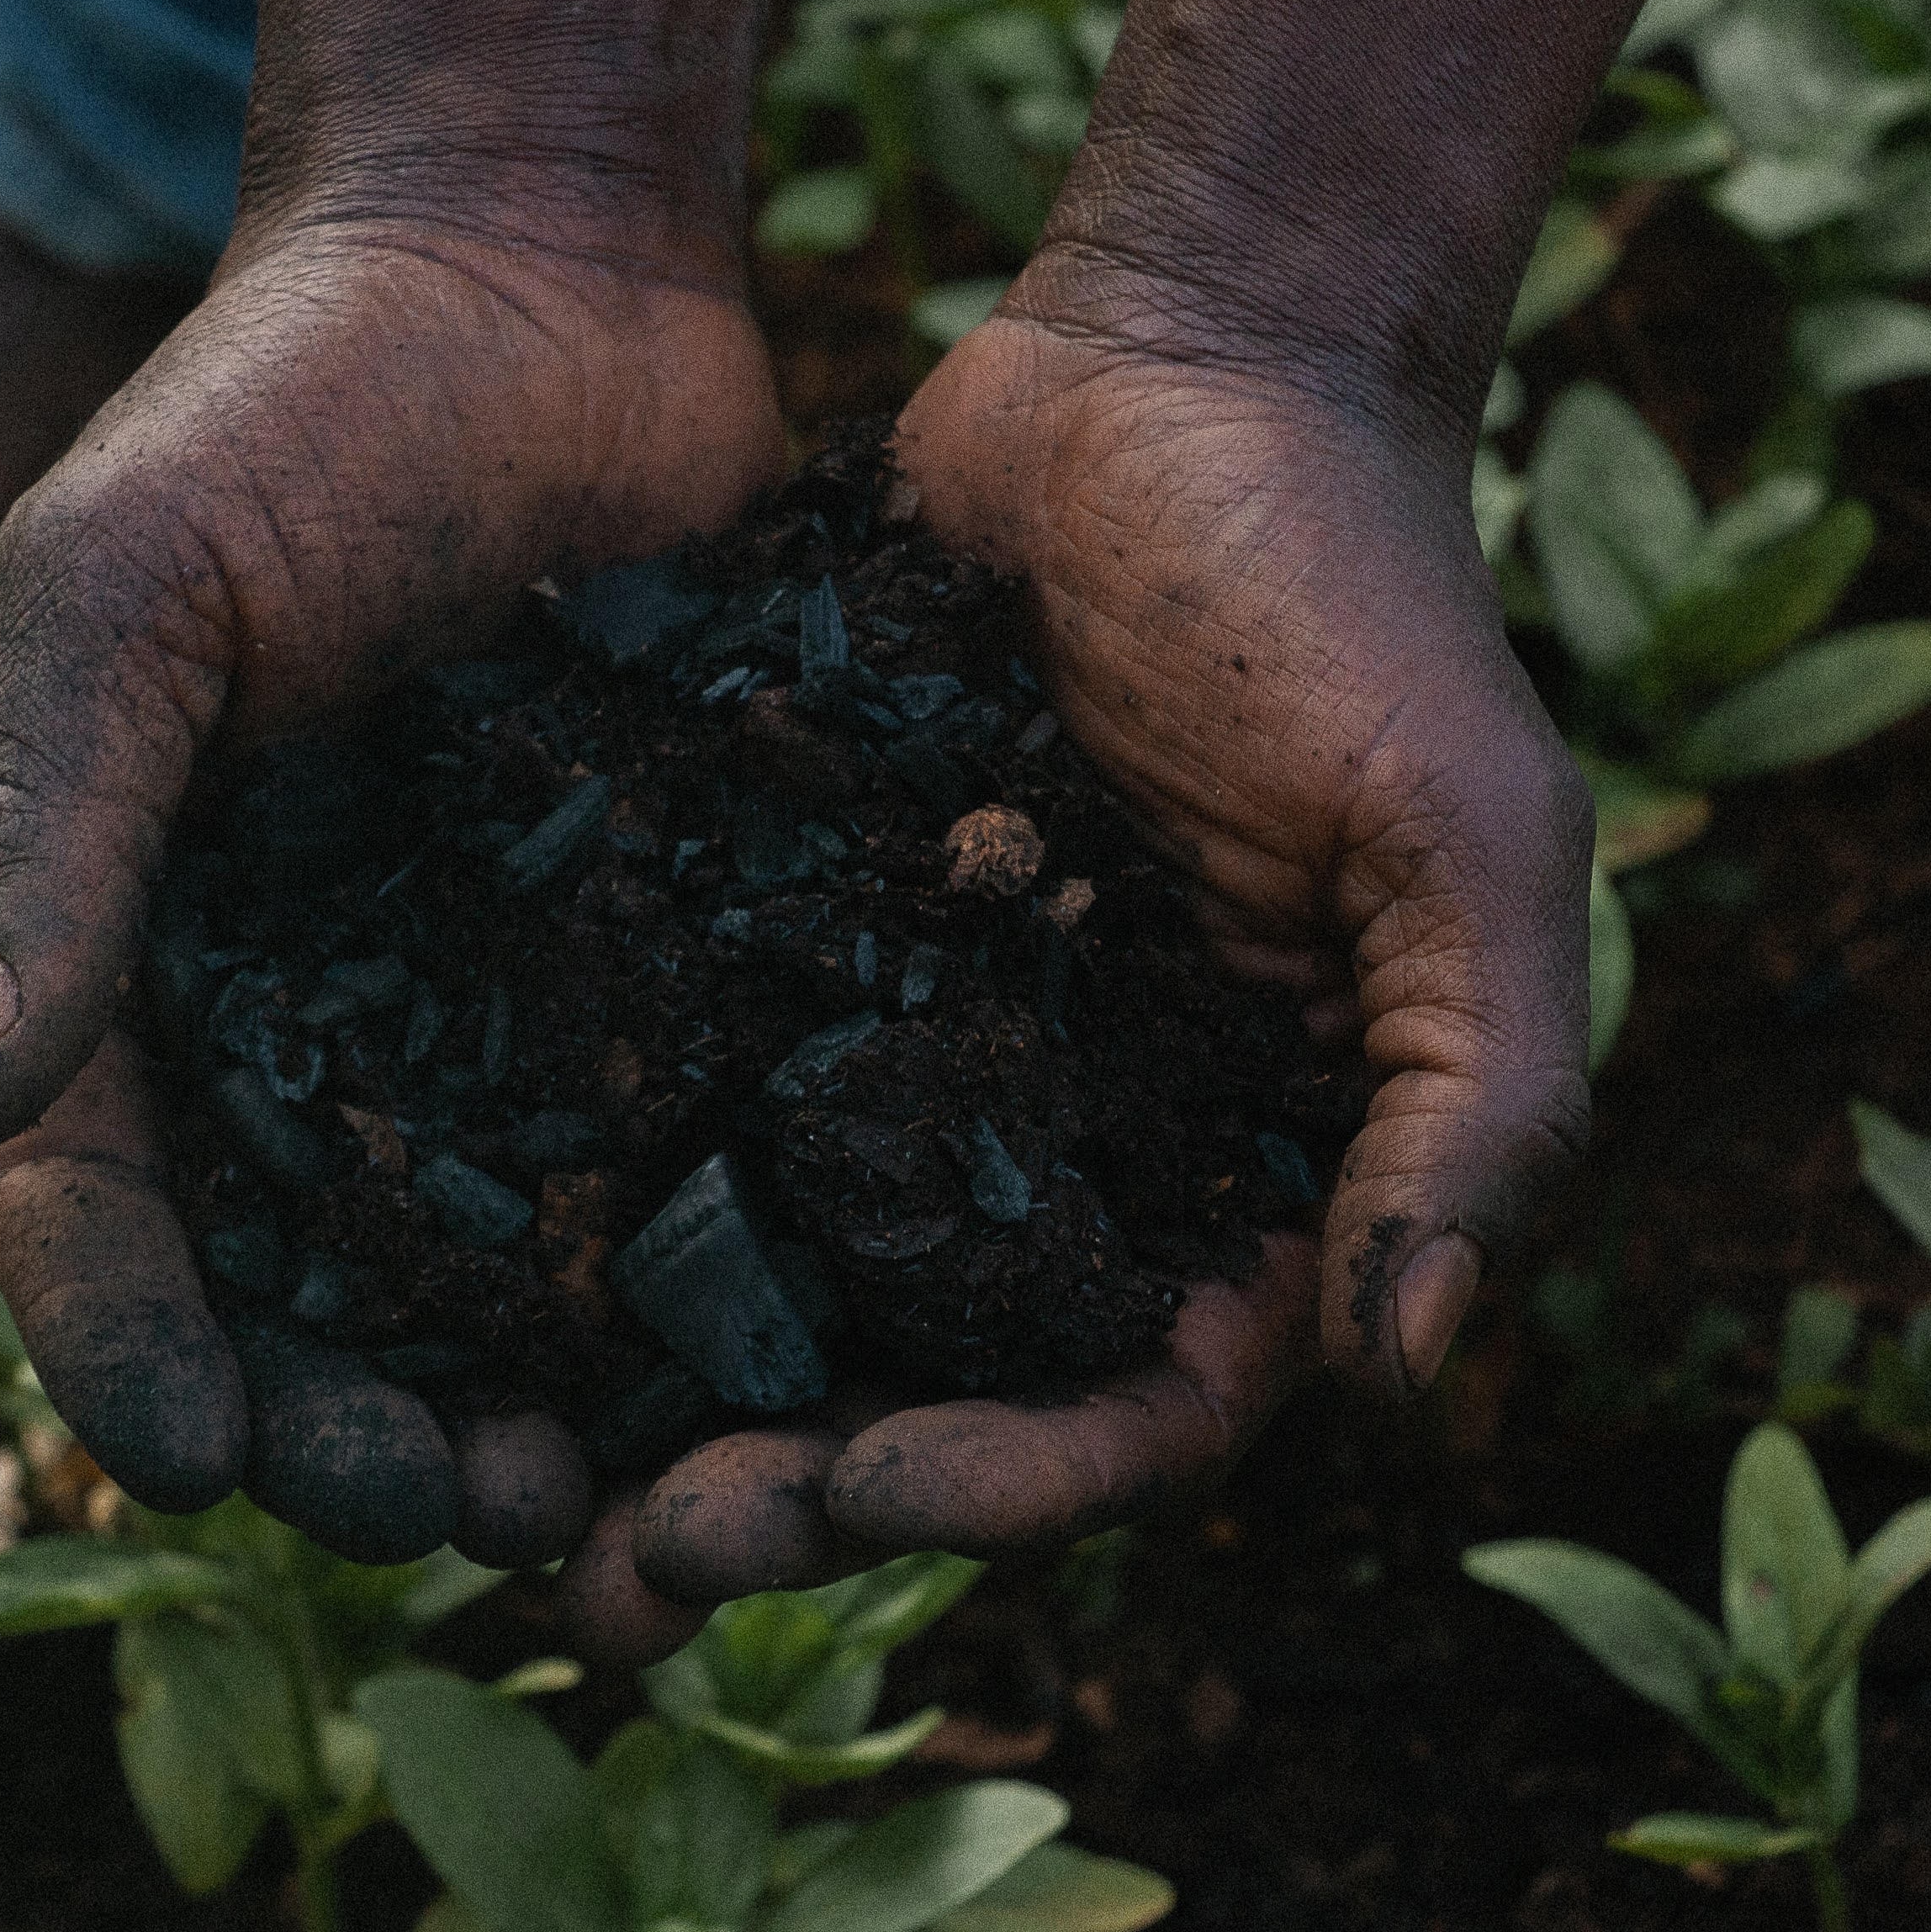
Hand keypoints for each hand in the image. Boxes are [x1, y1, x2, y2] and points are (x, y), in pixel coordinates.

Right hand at [0, 219, 780, 1563]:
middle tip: (446, 1510)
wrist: (539, 270)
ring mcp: (497, 1009)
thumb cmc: (284, 402)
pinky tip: (753, 1375)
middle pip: (302, 1292)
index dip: (130, 1346)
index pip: (98, 1205)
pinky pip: (668, 1156)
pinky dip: (689, 1285)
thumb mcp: (125, 592)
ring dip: (526, 1411)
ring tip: (591, 1506)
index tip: (192, 1456)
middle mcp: (312, 1023)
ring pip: (488, 1278)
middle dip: (352, 1428)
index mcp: (138, 961)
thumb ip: (44, 834)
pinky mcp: (666, 965)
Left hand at [561, 308, 1590, 1645]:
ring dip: (651, 1409)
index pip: (1131, 1407)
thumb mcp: (1467, 840)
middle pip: (923, 1394)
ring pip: (774, 1291)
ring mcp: (909, 1059)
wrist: (1186, 367)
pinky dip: (585, 1203)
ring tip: (502, 1489)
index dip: (1008, 1484)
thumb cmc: (1360, 597)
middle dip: (788, 1498)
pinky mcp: (783, 949)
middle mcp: (1060, 1158)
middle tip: (627, 1564)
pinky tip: (451, 1271)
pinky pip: (675, 1102)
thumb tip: (1409, 1370)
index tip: (863, 1492)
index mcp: (1236, 1178)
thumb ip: (1479, 1099)